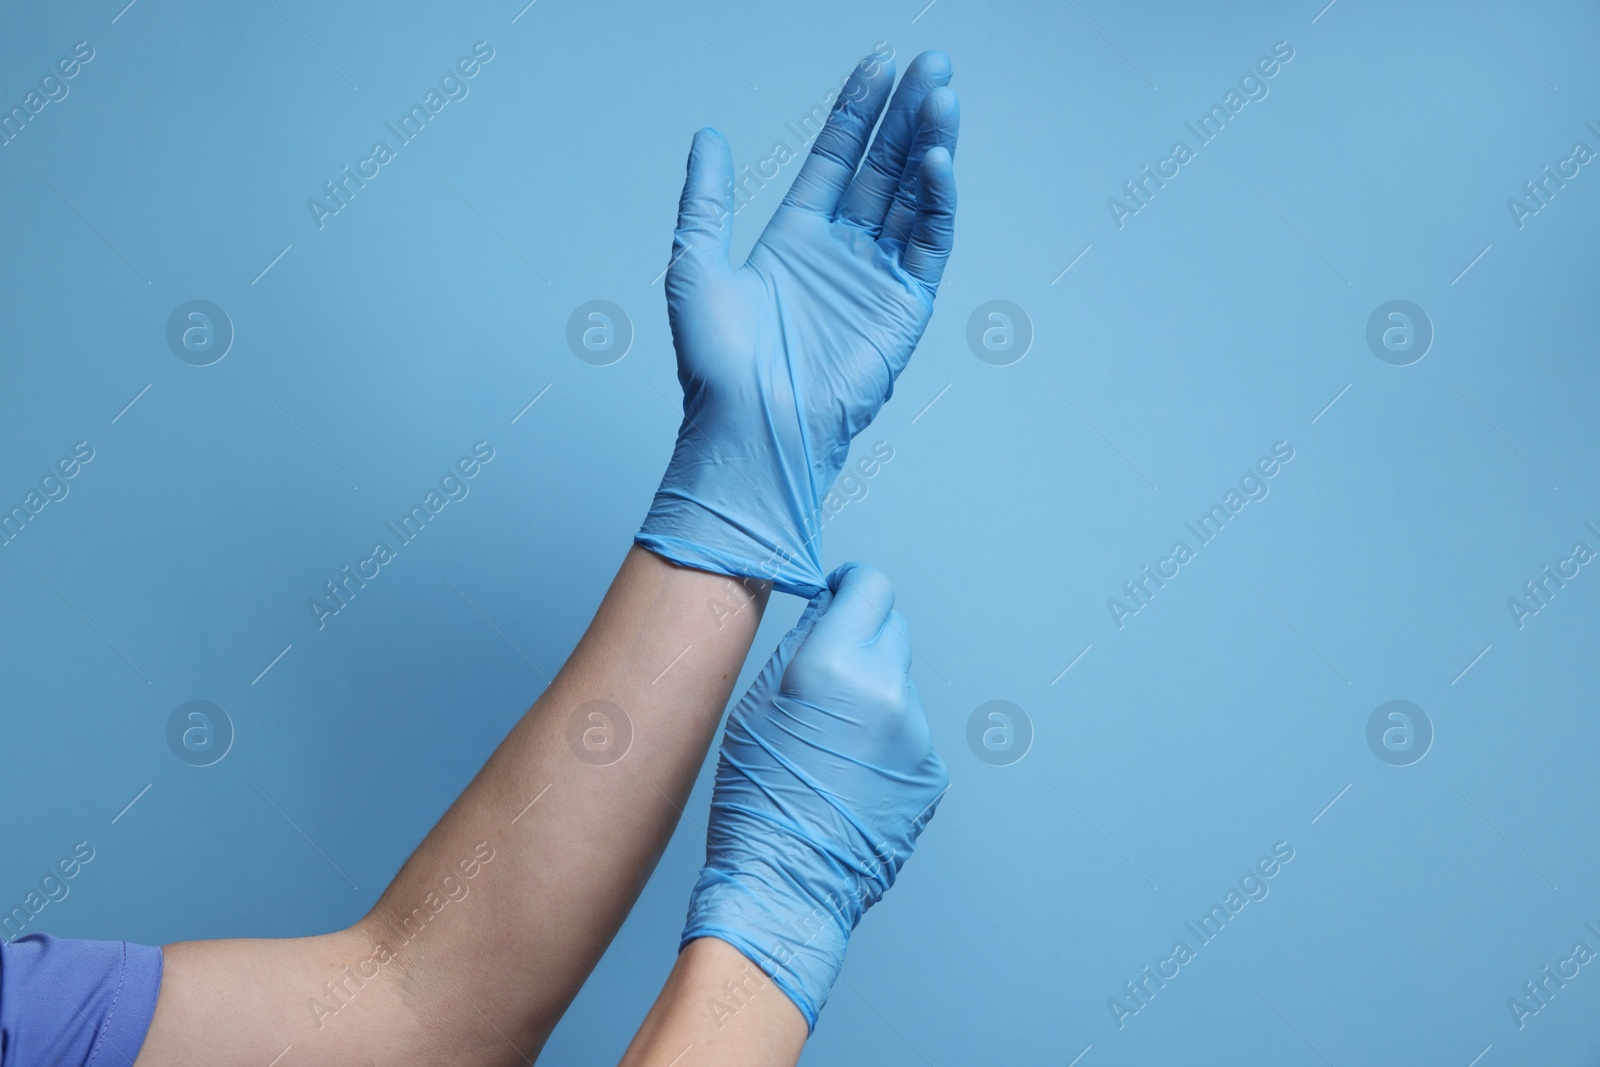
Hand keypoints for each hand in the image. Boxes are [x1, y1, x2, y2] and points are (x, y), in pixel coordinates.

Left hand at [636, 50, 959, 595]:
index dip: (858, 112)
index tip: (879, 65)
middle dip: (908, 115)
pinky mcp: (904, 308)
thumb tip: (708, 138)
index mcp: (796, 239)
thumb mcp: (695, 265)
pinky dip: (937, 202)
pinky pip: (927, 244)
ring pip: (913, 197)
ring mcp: (876, 279)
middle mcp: (842, 254)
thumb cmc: (716, 365)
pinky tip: (936, 160)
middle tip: (932, 64)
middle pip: (885, 168)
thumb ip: (707, 199)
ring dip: (930, 145)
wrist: (747, 426)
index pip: (838, 159)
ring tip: (943, 94)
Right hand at [680, 563, 948, 1029]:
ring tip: (831, 743)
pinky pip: (909, 734)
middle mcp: (885, 688)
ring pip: (898, 684)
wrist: (789, 881)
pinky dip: (885, 742)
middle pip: (892, 627)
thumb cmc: (756, 798)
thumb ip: (799, 646)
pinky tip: (851, 776)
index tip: (840, 592)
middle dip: (864, 634)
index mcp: (834, 662)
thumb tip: (827, 608)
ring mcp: (916, 732)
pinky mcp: (931, 769)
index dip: (851, 585)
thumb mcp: (755, 704)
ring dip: (872, 695)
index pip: (869, 586)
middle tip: (830, 668)